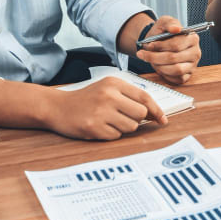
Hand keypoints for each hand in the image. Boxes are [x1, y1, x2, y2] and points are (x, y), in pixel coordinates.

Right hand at [49, 77, 166, 139]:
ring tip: (109, 121)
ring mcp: (100, 112)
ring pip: (130, 126)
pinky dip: (111, 134)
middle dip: (136, 119)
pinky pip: (116, 136)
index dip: (156, 110)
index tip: (162, 119)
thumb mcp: (108, 89)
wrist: (57, 107)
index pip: (144, 97)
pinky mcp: (93, 127)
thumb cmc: (87, 99)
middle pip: (140, 114)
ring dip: (123, 127)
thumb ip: (130, 97)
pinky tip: (100, 126)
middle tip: (121, 117)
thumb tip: (155, 114)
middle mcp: (108, 96)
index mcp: (114, 83)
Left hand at [136, 15, 201, 83]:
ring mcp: (192, 65)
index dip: (160, 46)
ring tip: (151, 60)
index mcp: (192, 38)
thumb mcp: (164, 22)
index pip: (176, 45)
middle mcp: (195, 52)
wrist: (157, 43)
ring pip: (175, 69)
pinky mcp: (187, 75)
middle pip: (174, 58)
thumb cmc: (162, 33)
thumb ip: (170, 23)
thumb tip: (176, 29)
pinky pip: (176, 79)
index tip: (149, 45)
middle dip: (155, 57)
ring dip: (159, 66)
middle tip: (143, 54)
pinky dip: (164, 74)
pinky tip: (159, 66)